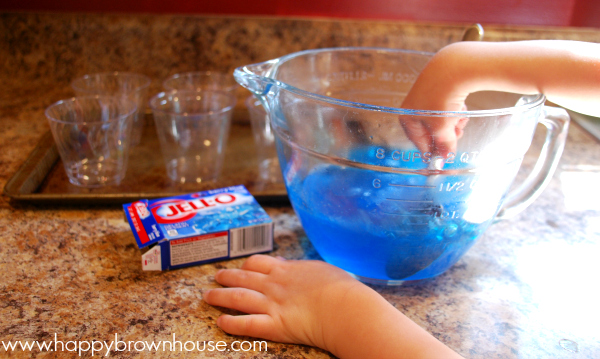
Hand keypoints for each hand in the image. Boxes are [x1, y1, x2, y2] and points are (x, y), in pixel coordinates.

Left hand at [203, 255, 462, 358]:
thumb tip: (300, 267)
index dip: (247, 265)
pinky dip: (232, 323)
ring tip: (208, 296)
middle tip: (216, 276)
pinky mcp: (273, 325)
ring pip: (238, 298)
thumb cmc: (342, 289)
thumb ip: (307, 269)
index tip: (241, 266)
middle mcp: (274, 285)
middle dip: (228, 277)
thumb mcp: (324, 270)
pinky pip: (246, 324)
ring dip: (221, 297)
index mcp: (288, 270)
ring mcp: (272, 304)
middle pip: (244, 278)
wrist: (345, 307)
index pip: (259, 263)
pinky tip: (220, 322)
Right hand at [400, 40, 599, 154]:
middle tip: (457, 135)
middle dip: (446, 135)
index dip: (434, 151)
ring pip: (441, 120)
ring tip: (460, 117)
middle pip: (432, 131)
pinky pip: (447, 107)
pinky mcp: (438, 87)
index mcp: (406, 118)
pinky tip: (461, 107)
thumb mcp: (442, 128)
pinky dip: (455, 110)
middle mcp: (412, 108)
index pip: (419, 143)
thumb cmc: (441, 99)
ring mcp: (425, 96)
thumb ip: (444, 146)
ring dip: (453, 123)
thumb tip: (445, 159)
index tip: (445, 159)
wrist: (454, 68)